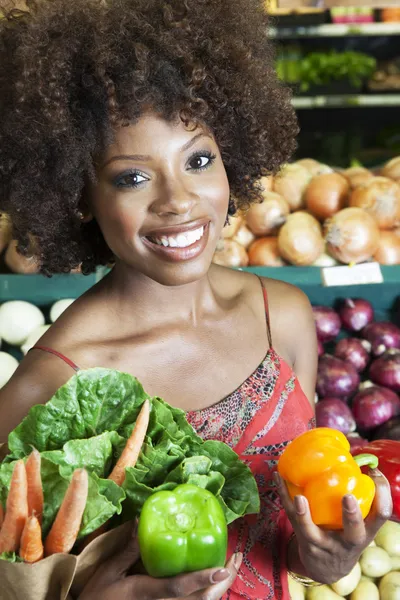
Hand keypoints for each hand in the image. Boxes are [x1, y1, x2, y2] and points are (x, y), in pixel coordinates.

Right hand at [78, 523, 241, 599]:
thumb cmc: (98, 596)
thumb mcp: (109, 571)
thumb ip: (127, 549)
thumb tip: (139, 522)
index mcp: (146, 594)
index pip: (178, 587)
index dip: (201, 578)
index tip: (221, 568)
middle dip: (222, 582)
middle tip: (235, 559)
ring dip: (218, 589)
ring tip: (229, 568)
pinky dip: (207, 594)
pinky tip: (212, 581)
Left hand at [275, 468, 392, 584]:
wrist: (327, 570)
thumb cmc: (346, 537)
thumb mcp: (361, 525)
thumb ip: (363, 501)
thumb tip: (362, 462)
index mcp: (366, 532)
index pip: (381, 515)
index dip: (382, 494)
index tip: (373, 473)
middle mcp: (348, 541)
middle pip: (354, 532)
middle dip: (351, 516)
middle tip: (348, 497)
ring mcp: (324, 545)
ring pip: (312, 532)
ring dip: (304, 515)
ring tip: (299, 498)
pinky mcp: (303, 541)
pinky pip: (290, 518)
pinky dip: (284, 496)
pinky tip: (278, 476)